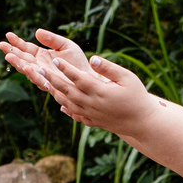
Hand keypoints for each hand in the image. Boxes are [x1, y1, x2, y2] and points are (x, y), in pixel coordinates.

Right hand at [0, 29, 96, 93]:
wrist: (89, 77)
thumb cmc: (78, 62)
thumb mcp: (65, 45)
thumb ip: (52, 39)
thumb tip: (36, 32)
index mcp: (41, 56)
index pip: (26, 48)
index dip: (17, 42)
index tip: (8, 35)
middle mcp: (40, 66)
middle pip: (22, 59)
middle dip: (11, 52)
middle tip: (1, 45)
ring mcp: (44, 76)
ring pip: (28, 70)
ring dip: (18, 64)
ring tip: (9, 56)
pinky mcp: (50, 84)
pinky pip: (40, 79)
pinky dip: (33, 74)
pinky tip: (27, 68)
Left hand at [39, 54, 157, 137]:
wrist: (143, 123)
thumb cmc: (138, 96)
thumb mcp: (128, 78)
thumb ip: (109, 68)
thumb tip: (92, 58)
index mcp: (100, 92)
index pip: (79, 78)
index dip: (66, 68)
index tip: (55, 59)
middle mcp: (92, 104)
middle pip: (68, 90)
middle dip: (52, 79)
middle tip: (39, 69)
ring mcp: (91, 114)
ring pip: (69, 103)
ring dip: (56, 93)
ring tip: (45, 83)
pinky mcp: (94, 122)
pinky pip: (76, 115)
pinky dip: (67, 108)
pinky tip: (61, 104)